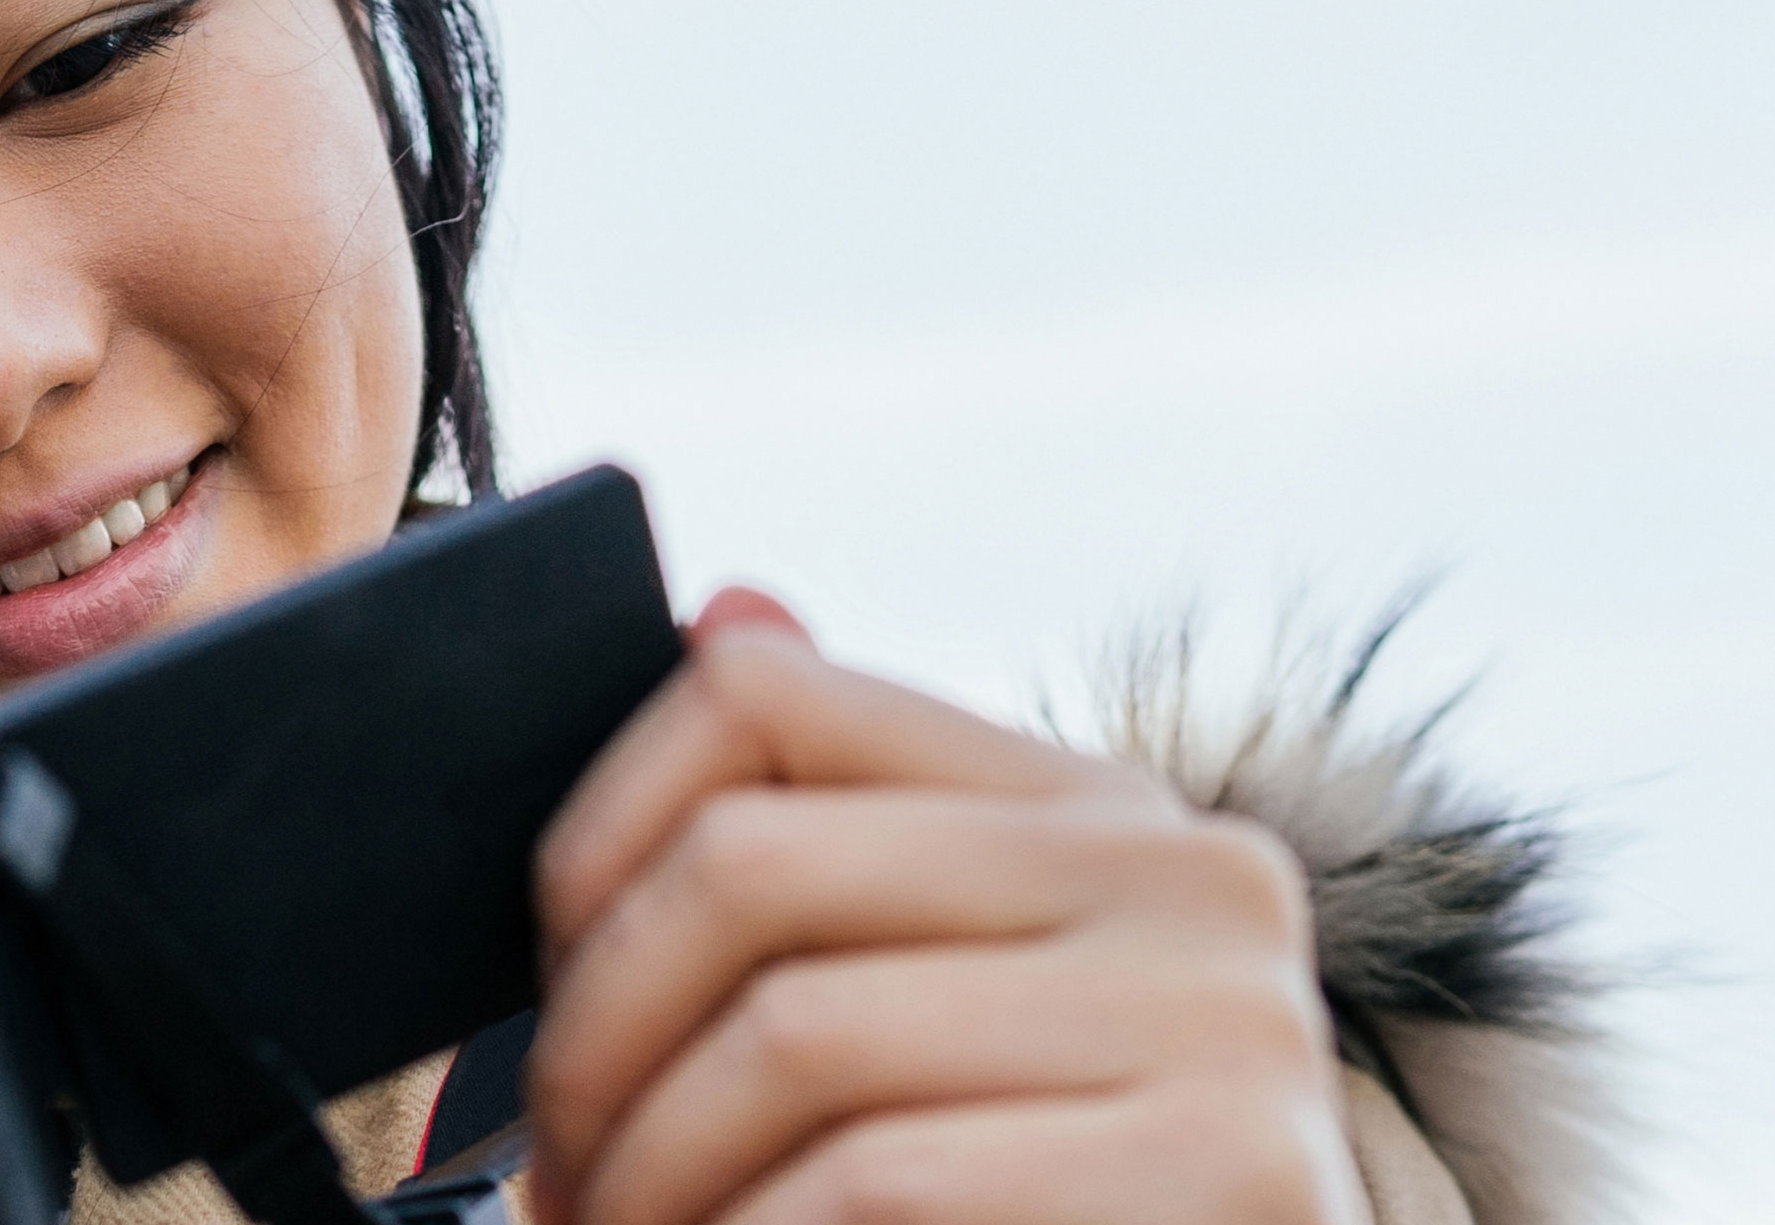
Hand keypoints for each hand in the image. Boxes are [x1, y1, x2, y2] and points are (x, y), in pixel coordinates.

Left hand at [522, 589, 1360, 1223]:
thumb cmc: (1060, 1213)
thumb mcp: (968, 1018)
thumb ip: (859, 846)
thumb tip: (726, 609)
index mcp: (1101, 810)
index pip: (759, 695)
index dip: (596, 830)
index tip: (546, 976)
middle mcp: (1186, 875)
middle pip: (744, 867)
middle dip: (593, 1037)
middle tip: (554, 1164)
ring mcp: (1224, 1021)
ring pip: (790, 1034)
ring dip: (648, 1171)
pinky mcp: (1228, 1170)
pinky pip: (872, 1182)